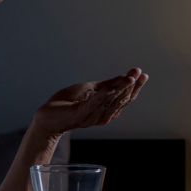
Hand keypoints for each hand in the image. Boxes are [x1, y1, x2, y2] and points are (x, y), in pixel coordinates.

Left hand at [34, 68, 148, 135]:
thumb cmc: (67, 103)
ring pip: (110, 101)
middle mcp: (102, 116)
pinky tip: (110, 88)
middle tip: (140, 74)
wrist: (47, 116)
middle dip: (132, 86)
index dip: (135, 87)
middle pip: (121, 100)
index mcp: (106, 110)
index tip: (143, 74)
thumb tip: (126, 77)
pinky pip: (93, 104)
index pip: (125, 98)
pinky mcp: (79, 115)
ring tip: (130, 78)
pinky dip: (102, 96)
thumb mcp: (91, 89)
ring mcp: (91, 116)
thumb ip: (108, 85)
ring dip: (120, 88)